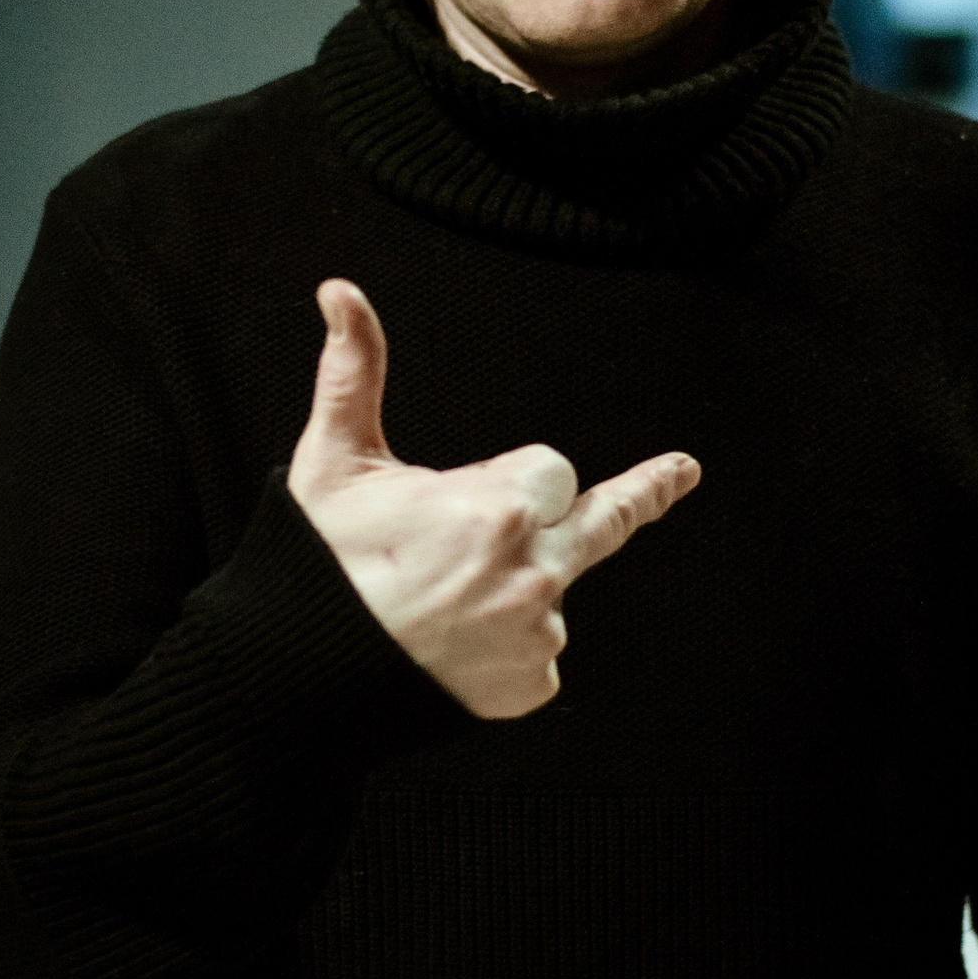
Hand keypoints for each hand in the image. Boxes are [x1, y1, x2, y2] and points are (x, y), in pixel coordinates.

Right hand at [287, 279, 699, 719]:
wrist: (295, 675)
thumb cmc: (316, 565)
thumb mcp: (333, 461)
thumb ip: (355, 370)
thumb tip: (341, 292)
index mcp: (497, 507)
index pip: (553, 469)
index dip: (513, 475)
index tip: (499, 484)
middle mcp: (534, 572)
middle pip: (603, 521)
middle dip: (635, 496)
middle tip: (682, 472)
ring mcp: (536, 635)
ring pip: (554, 590)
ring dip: (519, 586)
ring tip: (444, 604)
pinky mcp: (530, 686)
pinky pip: (538, 653)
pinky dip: (506, 648)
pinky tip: (453, 649)